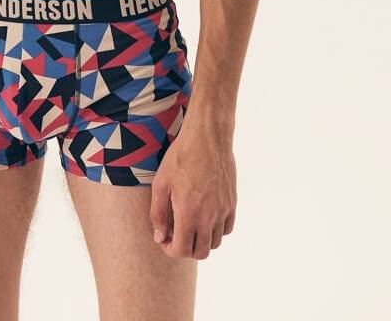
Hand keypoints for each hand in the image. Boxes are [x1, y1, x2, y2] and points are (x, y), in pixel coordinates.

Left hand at [149, 124, 236, 258]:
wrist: (207, 137)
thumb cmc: (181, 157)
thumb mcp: (161, 183)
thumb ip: (158, 213)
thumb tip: (159, 237)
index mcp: (189, 213)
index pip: (183, 250)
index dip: (171, 250)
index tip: (165, 240)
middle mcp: (209, 216)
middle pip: (201, 252)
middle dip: (186, 249)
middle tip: (176, 234)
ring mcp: (223, 210)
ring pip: (215, 243)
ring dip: (201, 240)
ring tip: (190, 224)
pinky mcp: (232, 203)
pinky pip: (227, 229)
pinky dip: (216, 230)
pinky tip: (205, 217)